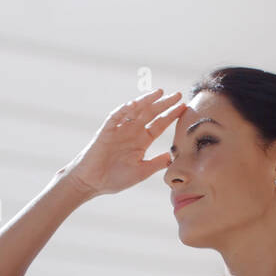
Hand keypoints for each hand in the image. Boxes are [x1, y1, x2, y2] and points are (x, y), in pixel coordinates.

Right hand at [60, 89, 186, 197]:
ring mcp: (119, 129)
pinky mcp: (106, 130)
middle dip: (164, 104)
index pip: (159, 125)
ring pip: (135, 110)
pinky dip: (124, 109)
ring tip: (160, 92)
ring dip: (147, 101)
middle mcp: (132, 132)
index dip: (171, 116)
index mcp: (141, 141)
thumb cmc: (114, 179)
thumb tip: (174, 156)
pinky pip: (116, 116)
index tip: (184, 108)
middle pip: (151, 113)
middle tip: (178, 94)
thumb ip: (157, 162)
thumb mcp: (141, 171)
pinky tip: (135, 103)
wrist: (92, 182)